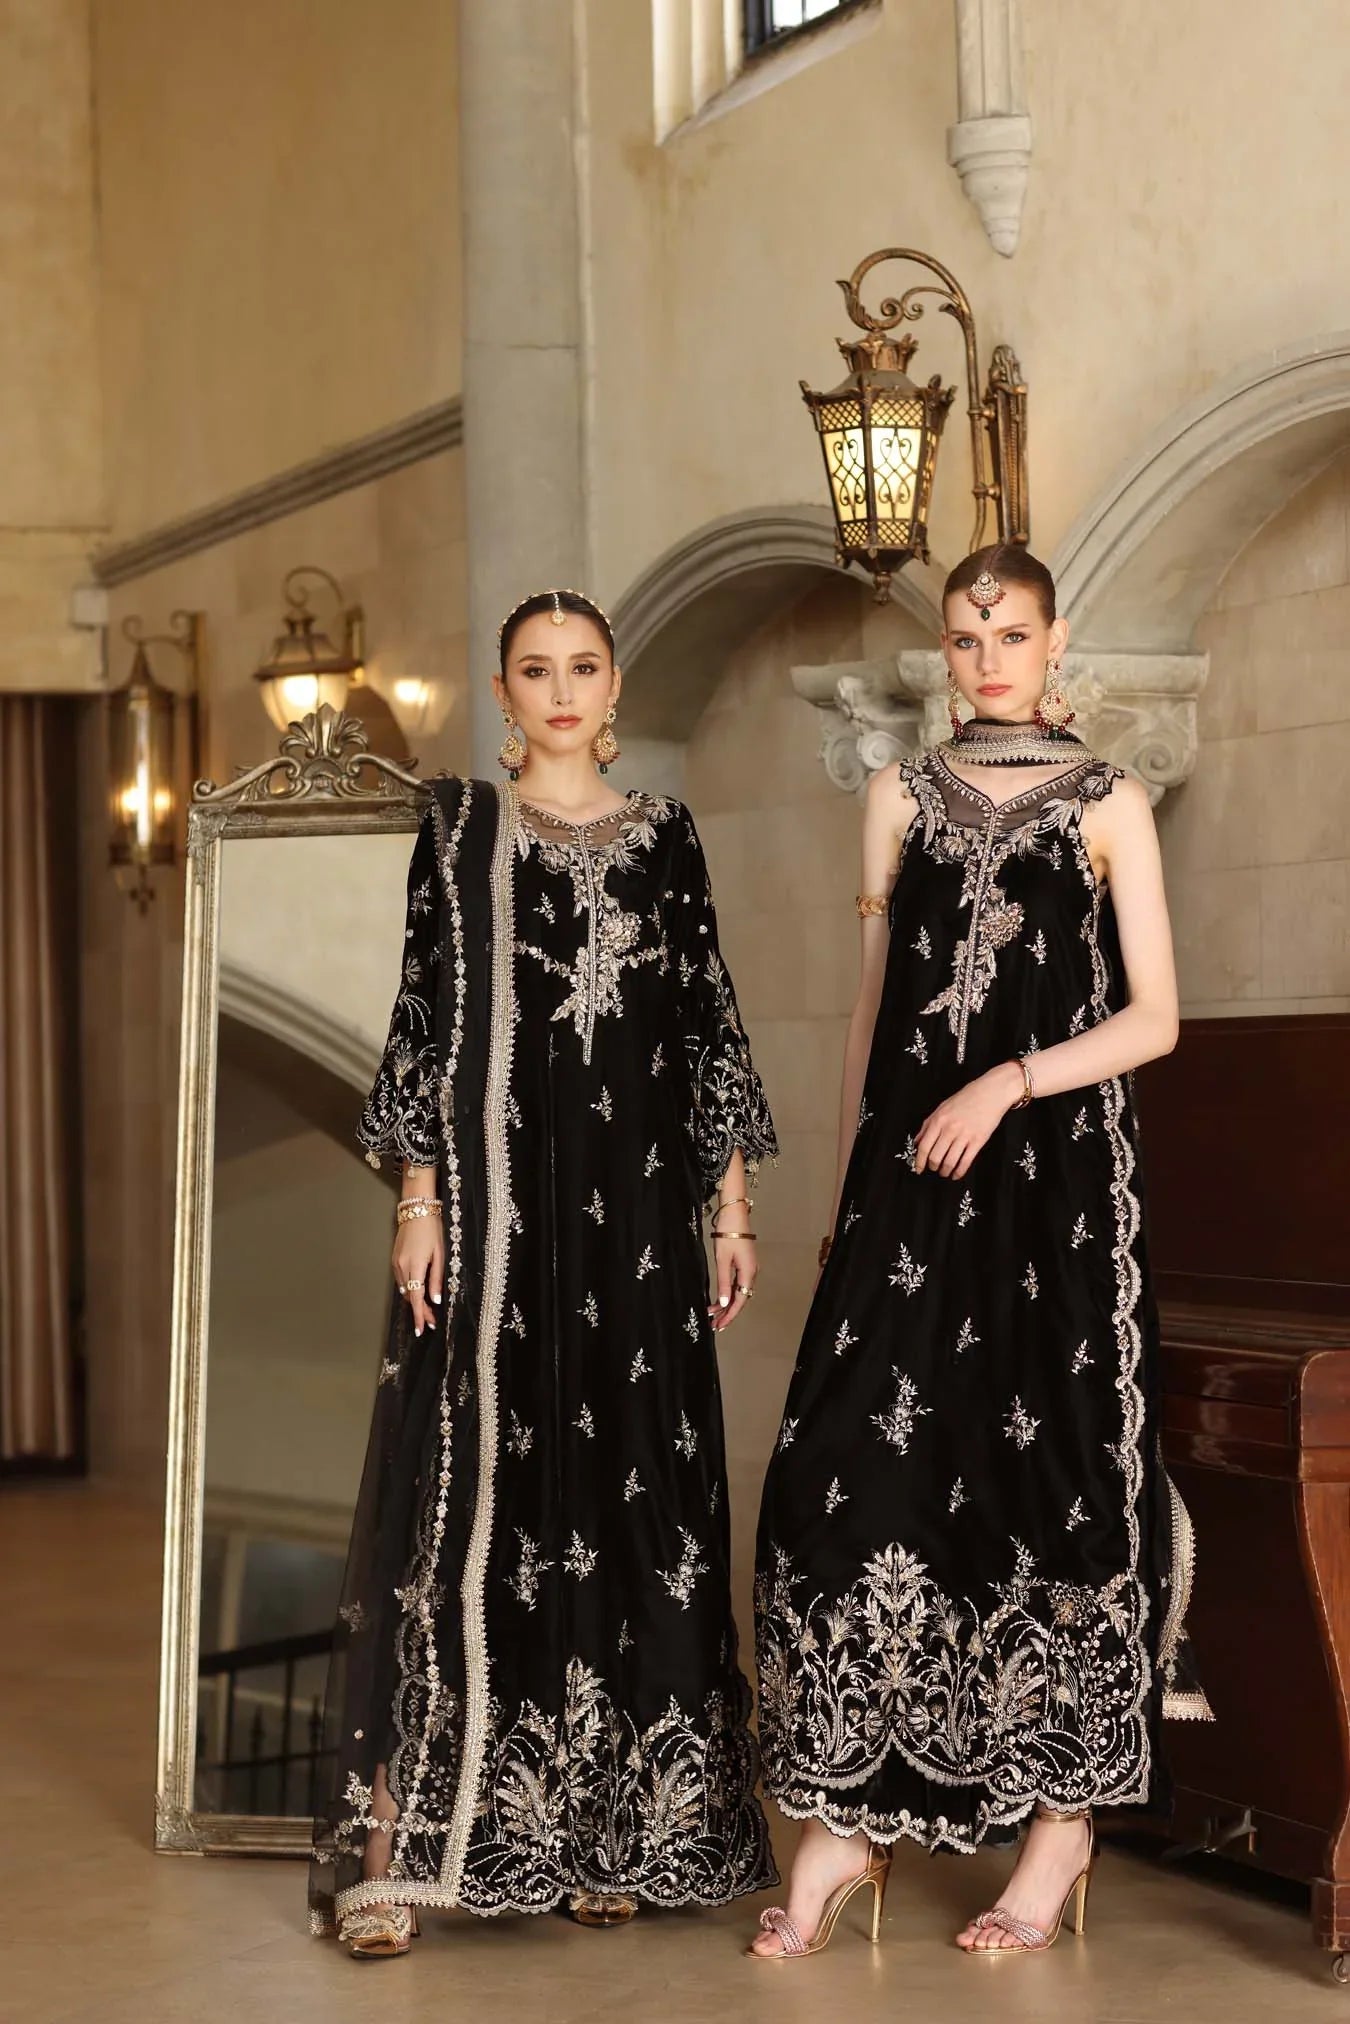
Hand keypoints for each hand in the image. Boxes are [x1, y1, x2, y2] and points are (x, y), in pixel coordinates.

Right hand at [392, 1215, 444, 1336]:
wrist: (417, 1209)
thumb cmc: (433, 1228)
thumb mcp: (440, 1254)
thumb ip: (436, 1278)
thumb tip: (434, 1299)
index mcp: (415, 1266)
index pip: (416, 1297)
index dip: (419, 1315)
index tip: (422, 1329)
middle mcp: (402, 1266)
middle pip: (409, 1296)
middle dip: (419, 1310)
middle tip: (431, 1322)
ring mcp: (396, 1262)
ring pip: (404, 1289)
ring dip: (414, 1300)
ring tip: (427, 1310)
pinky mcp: (395, 1258)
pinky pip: (402, 1279)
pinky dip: (409, 1288)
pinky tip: (418, 1292)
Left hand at [709, 1233, 755, 1330]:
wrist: (734, 1214)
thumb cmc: (729, 1233)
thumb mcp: (723, 1260)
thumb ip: (723, 1282)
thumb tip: (725, 1303)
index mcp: (749, 1272)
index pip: (740, 1300)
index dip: (730, 1315)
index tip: (719, 1325)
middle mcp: (752, 1272)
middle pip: (741, 1298)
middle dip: (728, 1312)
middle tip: (715, 1324)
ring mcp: (749, 1268)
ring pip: (739, 1292)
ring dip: (728, 1304)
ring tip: (715, 1315)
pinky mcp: (745, 1263)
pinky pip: (738, 1283)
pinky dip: (729, 1293)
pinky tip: (721, 1299)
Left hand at [913, 1062, 1024, 1179]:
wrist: (991, 1092)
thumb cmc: (966, 1098)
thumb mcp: (942, 1107)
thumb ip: (928, 1125)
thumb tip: (917, 1141)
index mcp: (938, 1120)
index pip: (924, 1146)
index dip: (919, 1161)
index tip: (918, 1168)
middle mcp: (949, 1129)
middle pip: (935, 1156)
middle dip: (933, 1167)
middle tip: (934, 1168)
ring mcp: (964, 1135)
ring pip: (949, 1162)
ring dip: (945, 1171)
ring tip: (944, 1172)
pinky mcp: (978, 1141)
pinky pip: (966, 1161)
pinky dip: (959, 1172)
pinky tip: (956, 1174)